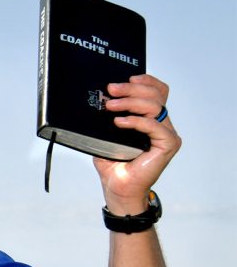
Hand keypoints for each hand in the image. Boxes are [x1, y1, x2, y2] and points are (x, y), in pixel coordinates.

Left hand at [96, 74, 180, 213]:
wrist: (118, 188)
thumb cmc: (113, 164)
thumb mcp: (105, 135)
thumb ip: (108, 118)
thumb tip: (98, 98)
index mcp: (150, 119)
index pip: (157, 91)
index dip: (145, 81)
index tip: (126, 78)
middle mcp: (161, 124)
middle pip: (155, 95)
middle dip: (131, 88)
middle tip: (111, 89)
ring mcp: (166, 134)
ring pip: (155, 106)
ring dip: (131, 102)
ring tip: (110, 106)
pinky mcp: (168, 145)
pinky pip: (155, 126)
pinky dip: (136, 121)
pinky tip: (119, 122)